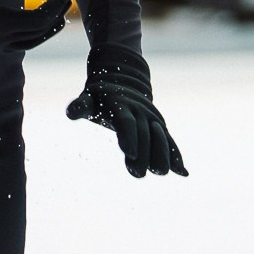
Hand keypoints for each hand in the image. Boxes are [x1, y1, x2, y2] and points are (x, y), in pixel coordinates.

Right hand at [0, 0, 70, 52]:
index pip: (37, 20)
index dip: (53, 8)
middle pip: (38, 33)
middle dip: (55, 18)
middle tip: (66, 0)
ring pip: (29, 43)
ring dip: (46, 31)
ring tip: (58, 19)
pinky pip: (17, 45)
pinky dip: (30, 35)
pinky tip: (30, 26)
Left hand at [65, 44, 186, 177]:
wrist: (124, 78)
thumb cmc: (100, 96)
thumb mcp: (89, 98)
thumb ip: (81, 105)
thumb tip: (70, 113)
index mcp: (121, 106)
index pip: (126, 123)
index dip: (129, 137)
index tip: (130, 154)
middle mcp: (140, 112)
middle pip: (144, 134)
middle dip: (143, 154)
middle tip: (138, 174)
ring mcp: (152, 118)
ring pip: (161, 137)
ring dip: (163, 155)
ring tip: (162, 172)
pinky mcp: (159, 126)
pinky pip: (170, 141)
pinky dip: (176, 155)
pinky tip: (182, 173)